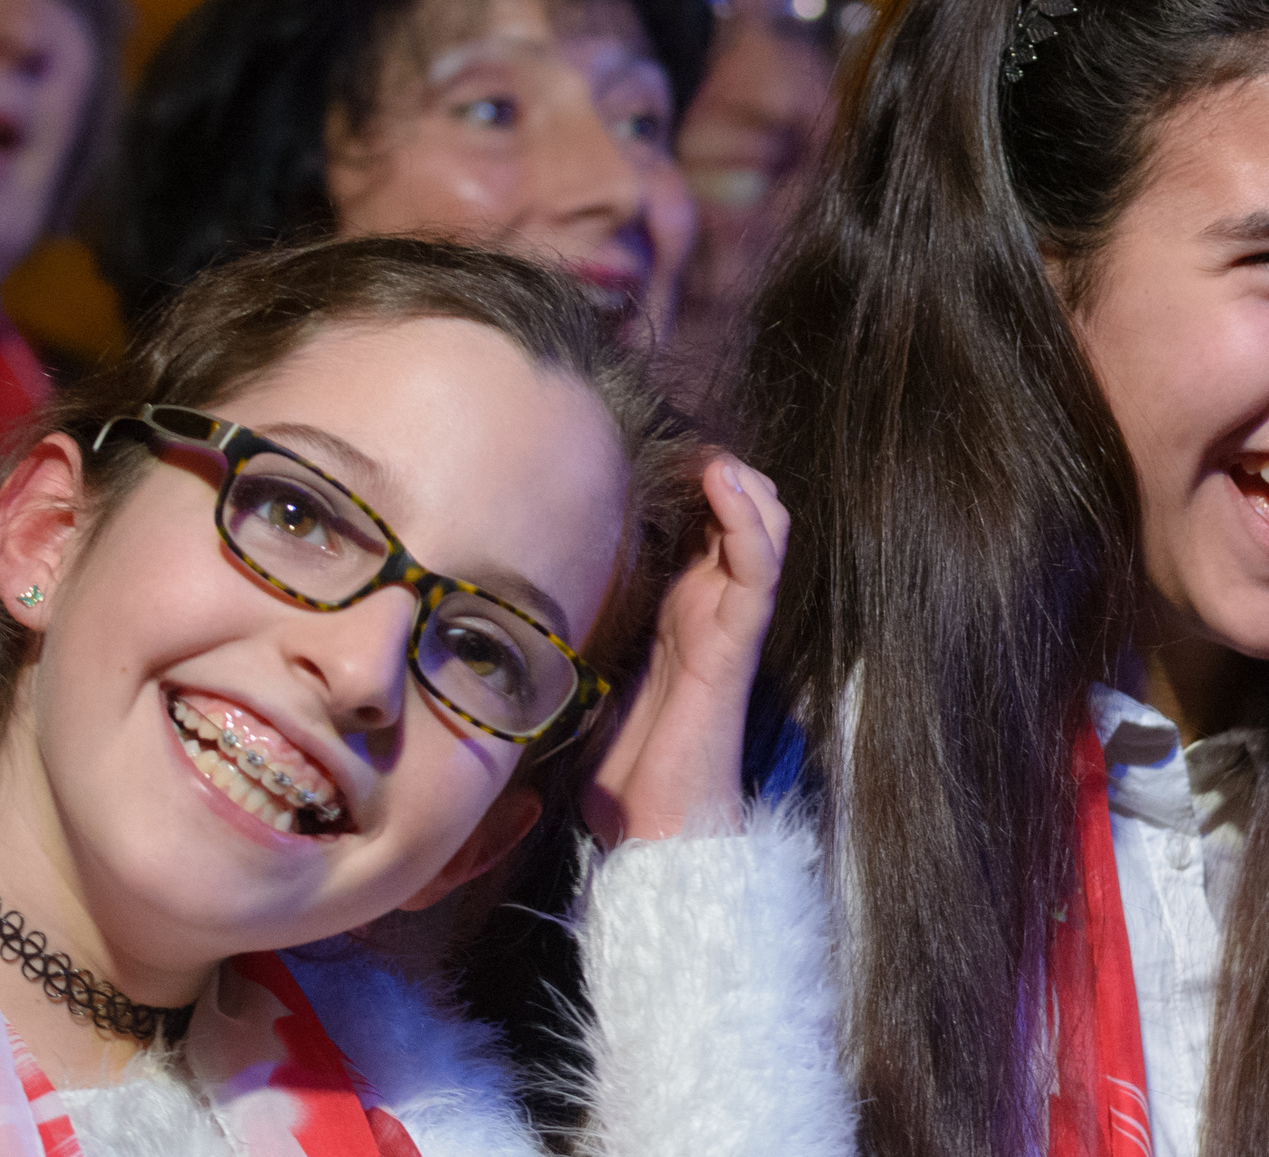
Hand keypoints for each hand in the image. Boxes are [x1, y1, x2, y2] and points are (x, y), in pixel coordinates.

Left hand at [586, 457, 788, 843]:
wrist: (651, 830)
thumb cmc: (619, 766)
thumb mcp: (582, 675)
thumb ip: (568, 631)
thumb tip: (499, 592)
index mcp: (677, 609)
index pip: (700, 522)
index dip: (689, 478)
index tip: (649, 443)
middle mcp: (709, 607)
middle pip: (740, 514)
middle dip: (723, 471)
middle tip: (687, 446)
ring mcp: (728, 621)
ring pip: (763, 528)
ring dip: (745, 484)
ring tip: (716, 456)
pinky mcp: (736, 642)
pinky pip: (758, 570)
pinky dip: (750, 521)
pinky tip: (727, 483)